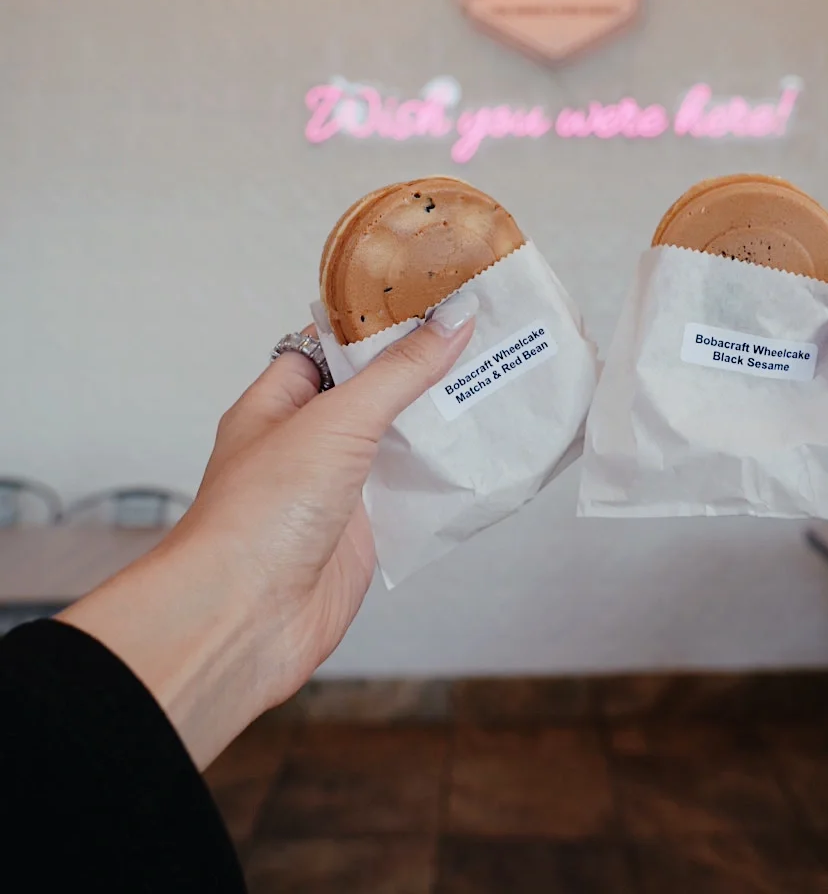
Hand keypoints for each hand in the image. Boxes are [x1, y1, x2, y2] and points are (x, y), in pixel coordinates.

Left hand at [61, 294, 476, 767]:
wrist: (244, 619)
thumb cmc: (257, 515)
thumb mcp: (335, 421)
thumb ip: (398, 373)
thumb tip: (450, 323)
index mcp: (278, 403)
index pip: (333, 346)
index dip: (380, 323)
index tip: (434, 300)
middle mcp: (304, 443)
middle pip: (371, 394)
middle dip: (419, 371)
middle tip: (479, 338)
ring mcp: (333, 490)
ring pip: (395, 444)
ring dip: (435, 424)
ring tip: (491, 383)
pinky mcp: (362, 535)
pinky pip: (409, 496)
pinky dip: (441, 480)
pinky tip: (478, 457)